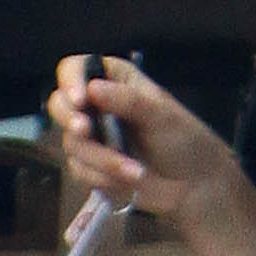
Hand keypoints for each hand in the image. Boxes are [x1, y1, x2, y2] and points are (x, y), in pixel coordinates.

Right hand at [46, 55, 235, 232]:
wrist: (195, 187)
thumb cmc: (184, 141)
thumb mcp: (161, 115)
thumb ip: (128, 101)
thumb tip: (92, 89)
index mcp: (113, 80)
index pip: (74, 69)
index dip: (71, 81)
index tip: (81, 100)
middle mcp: (96, 105)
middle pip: (60, 104)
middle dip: (71, 119)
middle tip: (84, 130)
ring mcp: (93, 138)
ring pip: (72, 143)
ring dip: (101, 159)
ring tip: (134, 171)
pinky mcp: (92, 167)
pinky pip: (79, 170)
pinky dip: (101, 178)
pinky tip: (127, 182)